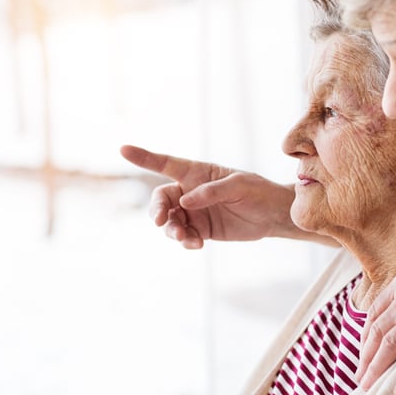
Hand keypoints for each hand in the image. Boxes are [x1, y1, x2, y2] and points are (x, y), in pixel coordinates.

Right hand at [120, 144, 296, 248]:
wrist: (272, 215)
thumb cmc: (258, 192)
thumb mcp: (239, 186)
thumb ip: (212, 191)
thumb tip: (185, 201)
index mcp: (197, 172)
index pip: (166, 163)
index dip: (144, 157)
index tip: (123, 150)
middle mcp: (190, 191)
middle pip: (161, 199)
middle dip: (158, 210)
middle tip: (162, 221)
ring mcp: (193, 211)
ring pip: (169, 221)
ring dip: (171, 230)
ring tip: (185, 237)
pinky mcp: (200, 229)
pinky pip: (183, 236)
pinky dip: (185, 241)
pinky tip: (196, 244)